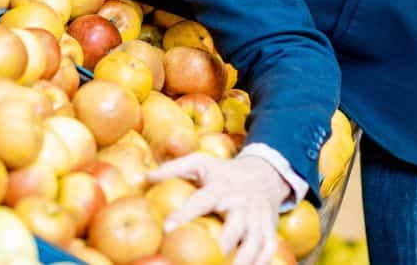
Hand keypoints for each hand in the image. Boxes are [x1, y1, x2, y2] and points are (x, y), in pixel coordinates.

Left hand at [147, 153, 289, 264]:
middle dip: (225, 243)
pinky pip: (269, 247)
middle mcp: (241, 204)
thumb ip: (173, 168)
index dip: (184, 213)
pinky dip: (263, 261)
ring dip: (245, 259)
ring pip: (255, 241)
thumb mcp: (200, 162)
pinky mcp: (269, 228)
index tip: (167, 228)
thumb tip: (146, 178)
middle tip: (211, 258)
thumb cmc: (224, 172)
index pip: (201, 201)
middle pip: (236, 226)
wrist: (264, 173)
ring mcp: (258, 218)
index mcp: (221, 188)